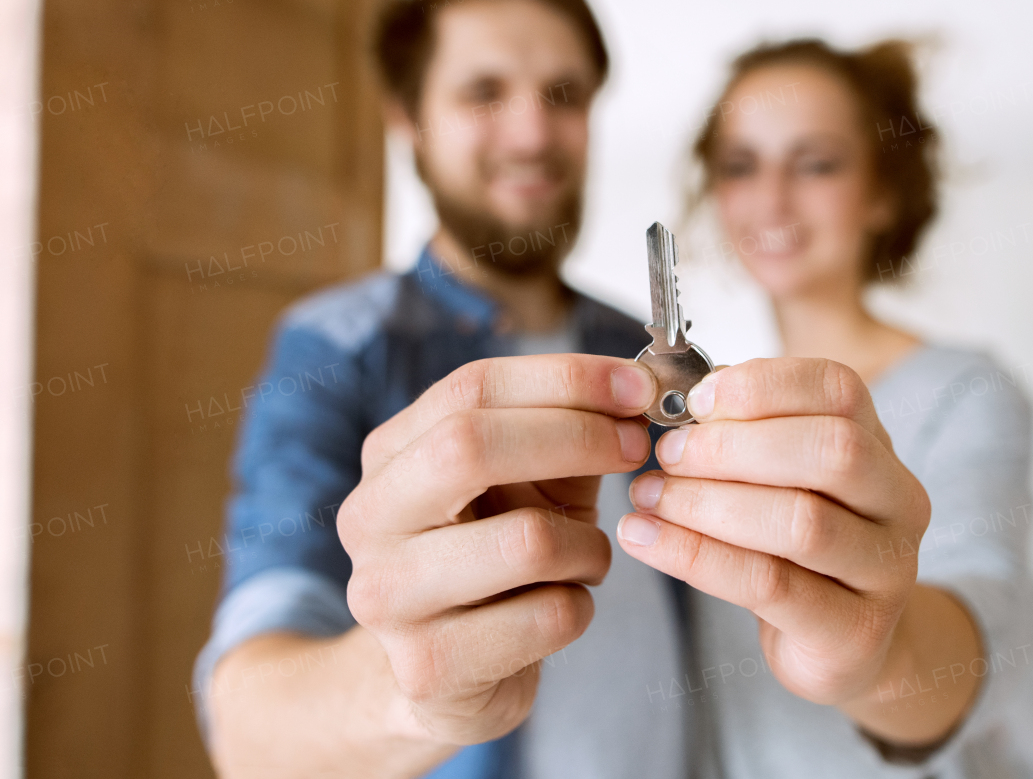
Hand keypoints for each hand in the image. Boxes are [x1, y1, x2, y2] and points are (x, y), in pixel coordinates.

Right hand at [337, 354, 655, 747]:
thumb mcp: (530, 484)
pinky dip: (581, 606)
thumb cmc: (499, 562)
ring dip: (589, 543)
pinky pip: (547, 617)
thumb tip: (636, 387)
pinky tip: (561, 607)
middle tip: (634, 447)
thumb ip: (569, 431)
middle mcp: (370, 518)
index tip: (637, 386)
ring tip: (588, 555)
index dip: (565, 379)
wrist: (452, 678)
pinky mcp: (429, 666)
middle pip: (468, 444)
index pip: (471, 388)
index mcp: (389, 455)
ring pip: (526, 540)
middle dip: (576, 436)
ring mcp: (388, 596)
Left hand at [616, 357, 953, 726]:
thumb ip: (749, 436)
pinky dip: (695, 556)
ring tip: (648, 497)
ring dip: (707, 503)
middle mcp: (899, 502)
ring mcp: (886, 570)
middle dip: (733, 446)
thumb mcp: (782, 482)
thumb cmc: (797, 551)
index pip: (838, 390)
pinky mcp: (853, 631)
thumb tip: (695, 398)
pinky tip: (644, 539)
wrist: (843, 645)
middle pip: (833, 450)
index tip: (695, 400)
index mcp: (881, 447)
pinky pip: (767, 585)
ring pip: (801, 522)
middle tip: (666, 454)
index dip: (763, 385)